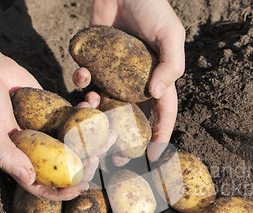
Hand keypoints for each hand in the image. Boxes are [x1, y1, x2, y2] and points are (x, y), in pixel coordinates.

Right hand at [0, 54, 113, 199]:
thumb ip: (7, 155)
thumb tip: (29, 179)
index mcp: (21, 162)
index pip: (44, 186)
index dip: (62, 192)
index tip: (80, 188)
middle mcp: (37, 150)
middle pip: (66, 166)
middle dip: (85, 166)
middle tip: (97, 158)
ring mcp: (48, 132)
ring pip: (76, 143)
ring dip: (96, 139)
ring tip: (112, 133)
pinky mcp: (55, 112)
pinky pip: (75, 118)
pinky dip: (86, 112)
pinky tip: (93, 103)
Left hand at [73, 0, 184, 163]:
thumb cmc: (152, 6)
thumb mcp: (171, 34)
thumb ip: (171, 64)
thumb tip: (157, 92)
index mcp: (159, 78)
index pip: (163, 113)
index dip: (161, 135)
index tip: (154, 156)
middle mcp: (136, 81)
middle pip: (132, 117)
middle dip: (123, 139)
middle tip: (114, 157)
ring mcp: (114, 73)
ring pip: (105, 104)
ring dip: (95, 113)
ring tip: (88, 113)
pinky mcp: (95, 61)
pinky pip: (86, 80)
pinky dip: (80, 82)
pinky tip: (81, 75)